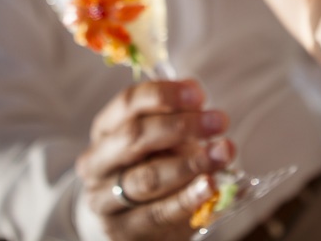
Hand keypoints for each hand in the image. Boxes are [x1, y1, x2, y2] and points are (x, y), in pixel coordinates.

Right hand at [75, 79, 235, 239]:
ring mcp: (105, 200)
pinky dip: (188, 197)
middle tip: (219, 121)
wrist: (133, 222)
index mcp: (105, 129)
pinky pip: (158, 212)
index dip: (163, 94)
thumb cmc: (152, 168)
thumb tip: (197, 98)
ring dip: (191, 163)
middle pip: (135, 137)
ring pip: (146, 178)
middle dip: (181, 126)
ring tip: (223, 152)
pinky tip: (210, 185)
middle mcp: (97, 163)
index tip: (198, 94)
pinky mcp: (123, 230)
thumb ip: (176, 118)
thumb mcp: (160, 140)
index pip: (127, 103)